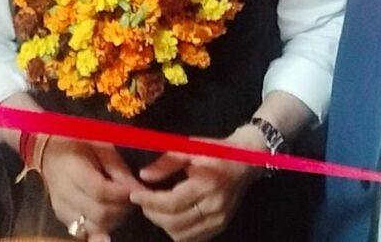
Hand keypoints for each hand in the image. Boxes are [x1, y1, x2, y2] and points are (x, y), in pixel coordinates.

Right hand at [41, 137, 144, 240]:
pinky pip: (85, 232)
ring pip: (94, 227)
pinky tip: (109, 217)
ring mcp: (62, 210)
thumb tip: (138, 189)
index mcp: (73, 170)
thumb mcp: (101, 148)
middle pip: (99, 214)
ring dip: (113, 220)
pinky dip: (101, 228)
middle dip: (121, 209)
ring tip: (121, 205)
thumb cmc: (79, 145)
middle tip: (132, 198)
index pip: (100, 191)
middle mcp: (65, 194)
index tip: (136, 189)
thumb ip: (118, 169)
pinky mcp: (63, 219)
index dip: (122, 193)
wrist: (50, 153)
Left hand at [130, 126, 264, 241]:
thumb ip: (166, 162)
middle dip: (153, 213)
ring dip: (163, 224)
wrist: (246, 160)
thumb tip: (143, 176)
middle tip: (142, 201)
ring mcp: (219, 220)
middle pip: (175, 222)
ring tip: (155, 209)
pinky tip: (170, 217)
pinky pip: (193, 238)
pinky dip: (177, 231)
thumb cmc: (215, 149)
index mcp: (207, 184)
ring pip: (182, 235)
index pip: (172, 202)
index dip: (150, 201)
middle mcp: (214, 206)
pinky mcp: (220, 226)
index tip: (134, 195)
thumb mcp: (190, 147)